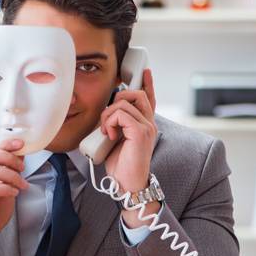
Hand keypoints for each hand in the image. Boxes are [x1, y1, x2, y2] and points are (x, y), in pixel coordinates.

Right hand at [0, 138, 28, 255]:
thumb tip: (21, 155)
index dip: (6, 144)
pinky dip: (5, 188)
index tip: (22, 143)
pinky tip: (14, 193)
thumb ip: (10, 174)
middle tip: (23, 168)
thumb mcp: (5, 189)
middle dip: (9, 158)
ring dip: (11, 176)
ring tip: (23, 185)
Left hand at [100, 69, 160, 227]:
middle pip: (136, 94)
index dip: (147, 83)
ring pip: (124, 102)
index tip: (145, 71)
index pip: (149, 99)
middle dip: (117, 98)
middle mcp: (149, 124)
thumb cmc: (120, 166)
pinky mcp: (141, 132)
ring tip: (106, 131)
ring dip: (108, 115)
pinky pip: (120, 113)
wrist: (127, 184)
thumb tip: (106, 113)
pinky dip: (110, 122)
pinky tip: (109, 135)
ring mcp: (147, 127)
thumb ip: (116, 124)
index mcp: (145, 125)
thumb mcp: (116, 139)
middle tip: (107, 119)